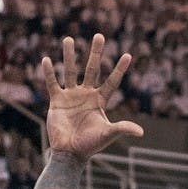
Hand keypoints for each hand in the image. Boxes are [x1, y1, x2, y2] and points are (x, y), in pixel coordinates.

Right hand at [41, 33, 143, 159]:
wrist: (70, 152)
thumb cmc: (90, 145)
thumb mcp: (107, 135)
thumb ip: (122, 129)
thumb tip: (140, 132)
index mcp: (99, 101)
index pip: (112, 82)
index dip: (119, 69)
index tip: (128, 55)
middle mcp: (86, 95)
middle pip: (92, 69)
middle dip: (95, 53)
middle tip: (99, 36)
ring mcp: (71, 96)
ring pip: (70, 71)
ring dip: (69, 56)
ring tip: (69, 39)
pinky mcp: (57, 101)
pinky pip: (52, 83)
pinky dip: (49, 73)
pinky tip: (47, 60)